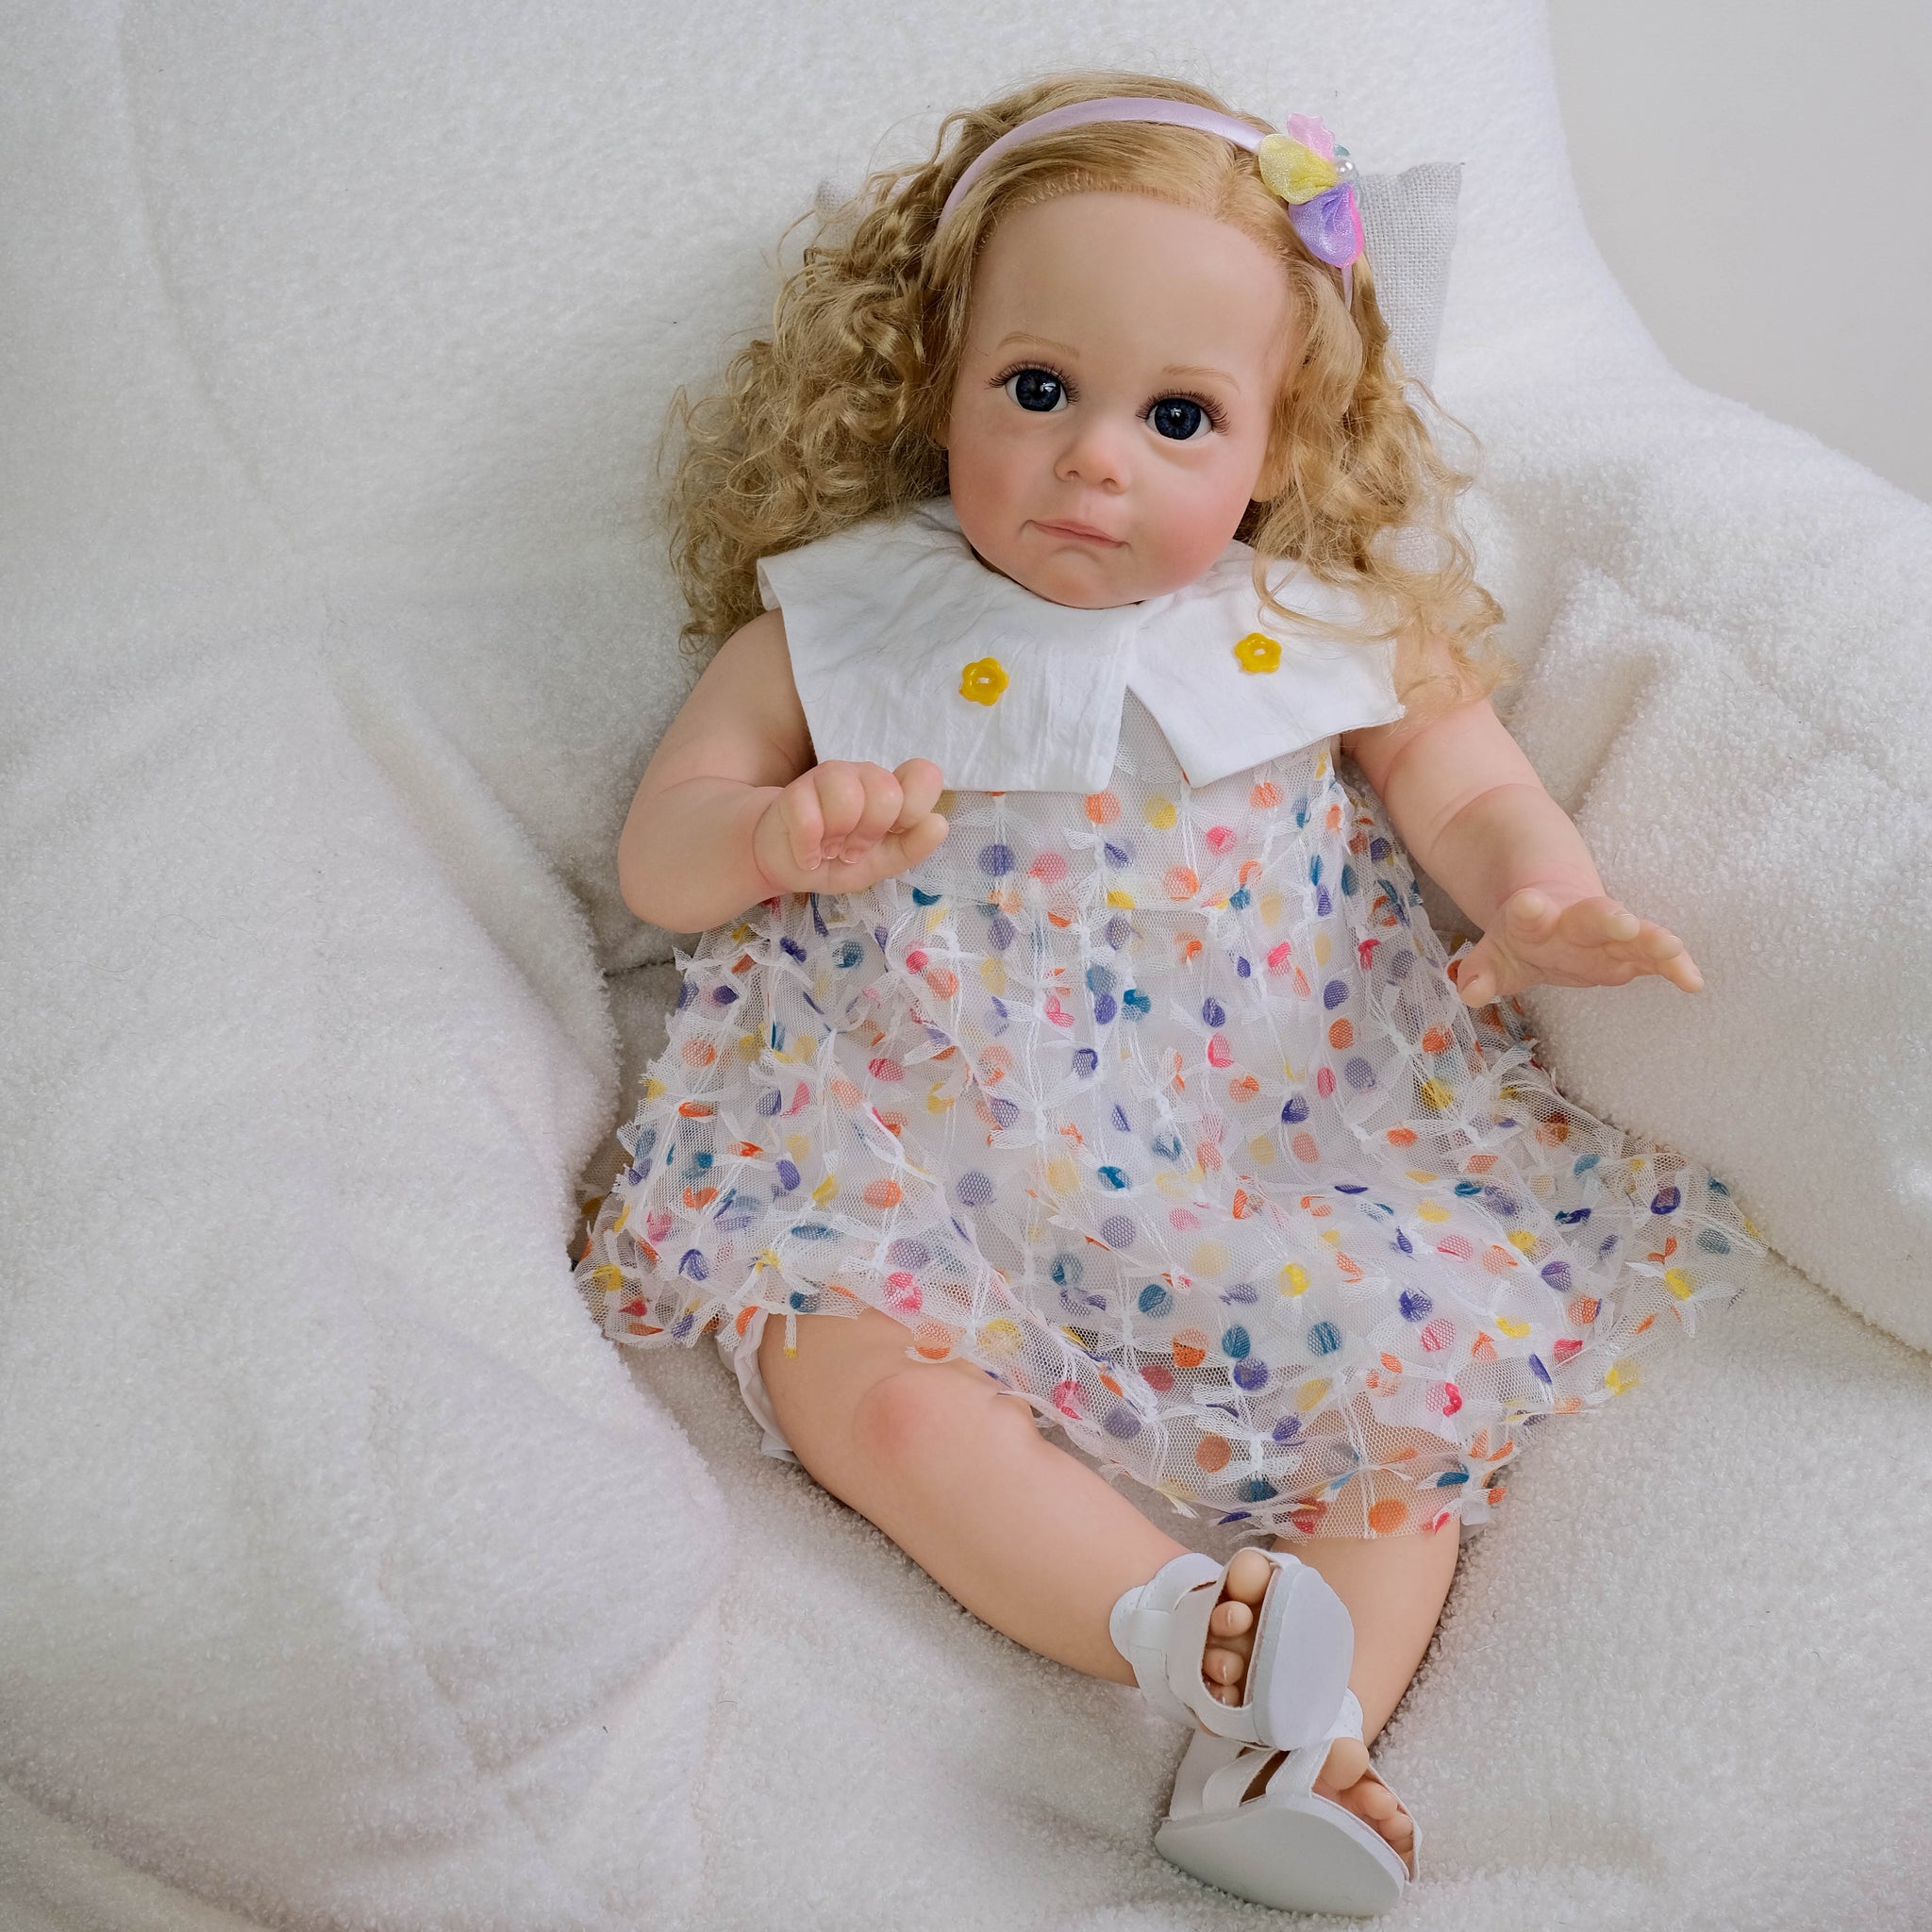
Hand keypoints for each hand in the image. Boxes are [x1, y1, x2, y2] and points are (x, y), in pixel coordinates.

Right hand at [750, 758, 948, 895]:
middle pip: (886, 793)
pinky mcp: (795, 792)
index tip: (895, 831)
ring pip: (848, 797)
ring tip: (830, 849)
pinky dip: (810, 849)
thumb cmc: (838, 856)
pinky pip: (810, 820)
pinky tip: (808, 854)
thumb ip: (911, 847)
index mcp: (892, 791)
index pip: (924, 775)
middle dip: (870, 833)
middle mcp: (864, 777)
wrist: (787, 860)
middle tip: (853, 849)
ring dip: (838, 838)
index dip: (915, 807)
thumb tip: (939, 824)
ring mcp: (829, 778)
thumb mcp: (881, 863)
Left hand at [1455, 887, 1702, 1006]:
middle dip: (1604, 919)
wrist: (1548, 896)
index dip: (1527, 911)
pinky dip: (1674, 967)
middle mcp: (1574, 925)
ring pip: (1629, 934)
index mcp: (1533, 924)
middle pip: (1589, 919)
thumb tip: (1470, 991)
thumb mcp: (1497, 954)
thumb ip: (1483, 972)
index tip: (1527, 902)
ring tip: (1670, 945)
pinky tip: (1693, 982)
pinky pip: (1655, 958)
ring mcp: (1606, 934)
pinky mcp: (1632, 946)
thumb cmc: (1525, 936)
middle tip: (1621, 919)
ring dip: (1647, 939)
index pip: (1529, 918)